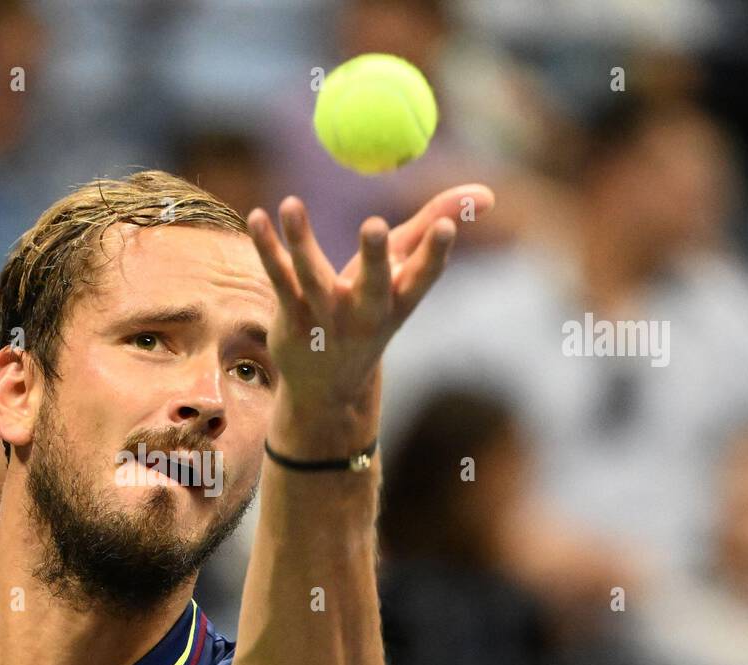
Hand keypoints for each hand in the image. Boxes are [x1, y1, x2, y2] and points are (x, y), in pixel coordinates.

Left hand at [247, 184, 494, 409]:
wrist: (328, 387)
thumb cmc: (373, 313)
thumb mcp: (404, 275)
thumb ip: (435, 227)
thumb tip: (488, 193)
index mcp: (399, 302)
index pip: (424, 278)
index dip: (435, 253)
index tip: (446, 226)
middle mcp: (365, 314)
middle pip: (373, 284)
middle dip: (376, 257)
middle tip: (376, 225)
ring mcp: (326, 319)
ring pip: (313, 276)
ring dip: (302, 240)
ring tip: (292, 203)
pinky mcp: (292, 319)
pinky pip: (278, 278)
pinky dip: (267, 247)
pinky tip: (258, 217)